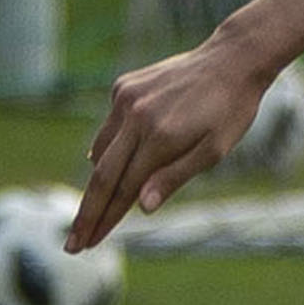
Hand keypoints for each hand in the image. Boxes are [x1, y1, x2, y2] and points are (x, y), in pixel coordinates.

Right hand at [69, 38, 276, 251]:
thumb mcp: (214, 151)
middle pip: (101, 175)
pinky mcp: (123, 86)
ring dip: (98, 182)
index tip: (86, 245)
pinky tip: (115, 162)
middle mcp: (135, 117)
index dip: (104, 220)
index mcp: (160, 137)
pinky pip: (109, 127)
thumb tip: (140, 208)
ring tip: (94, 212)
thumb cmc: (230, 111)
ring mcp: (125, 98)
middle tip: (72, 245)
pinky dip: (110, 148)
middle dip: (86, 213)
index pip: (123, 189)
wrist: (231, 60)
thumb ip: (174, 177)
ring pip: (101, 151)